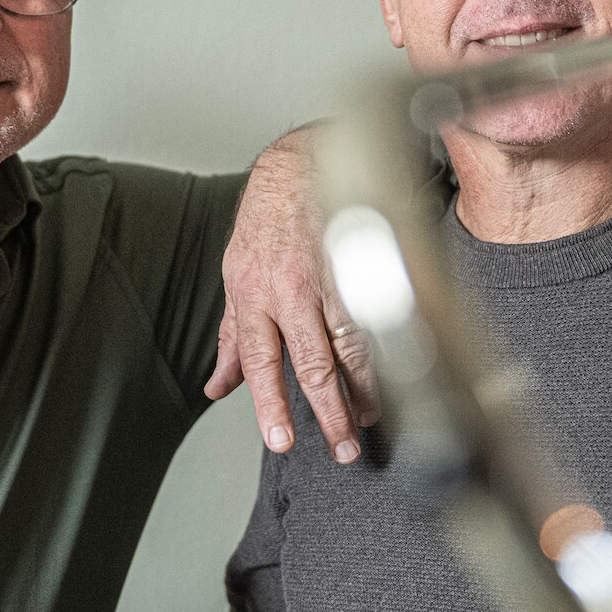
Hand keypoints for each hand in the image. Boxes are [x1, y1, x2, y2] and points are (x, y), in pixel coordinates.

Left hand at [204, 131, 379, 461]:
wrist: (302, 164)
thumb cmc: (266, 221)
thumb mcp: (235, 277)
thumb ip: (232, 337)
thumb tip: (218, 384)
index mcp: (255, 295)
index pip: (262, 361)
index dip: (272, 404)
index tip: (280, 439)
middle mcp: (291, 290)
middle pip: (315, 362)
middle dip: (331, 411)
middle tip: (343, 446)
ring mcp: (331, 277)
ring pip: (352, 344)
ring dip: (365, 388)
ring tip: (370, 418)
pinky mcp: (362, 264)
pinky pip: (376, 315)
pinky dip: (386, 349)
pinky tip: (393, 373)